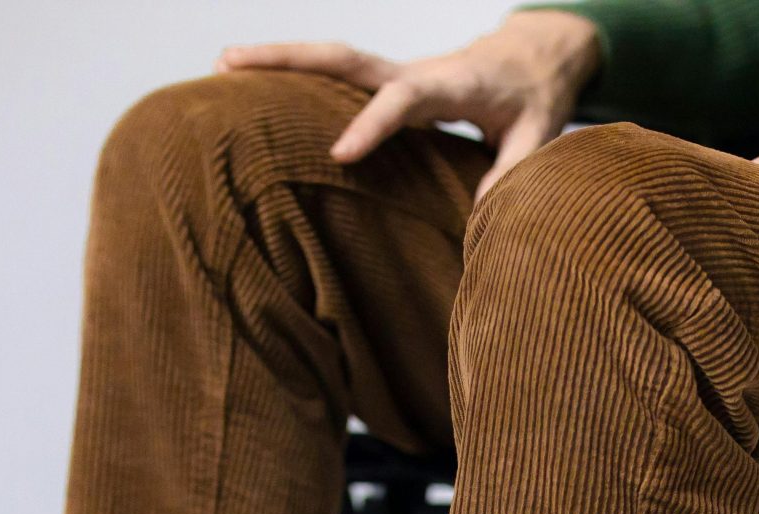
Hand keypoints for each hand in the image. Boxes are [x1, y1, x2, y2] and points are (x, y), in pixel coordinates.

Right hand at [214, 12, 600, 197]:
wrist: (539, 54)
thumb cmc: (537, 97)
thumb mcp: (539, 134)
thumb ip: (513, 171)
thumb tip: (482, 215)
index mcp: (452, 84)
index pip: (404, 100)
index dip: (372, 124)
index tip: (340, 154)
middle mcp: (415, 71)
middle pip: (344, 58)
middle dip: (287, 59)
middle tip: (227, 63)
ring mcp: (398, 73)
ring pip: (331, 61)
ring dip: (278, 59)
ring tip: (219, 66)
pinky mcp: (391, 82)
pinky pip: (338, 78)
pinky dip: (297, 78)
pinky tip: (256, 89)